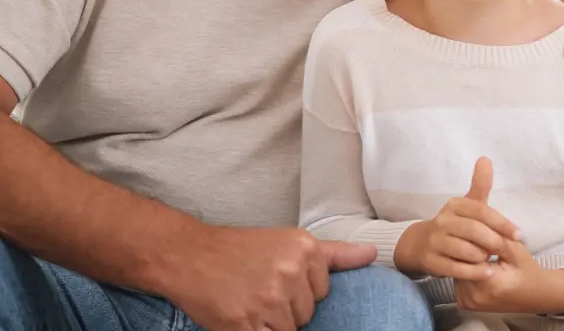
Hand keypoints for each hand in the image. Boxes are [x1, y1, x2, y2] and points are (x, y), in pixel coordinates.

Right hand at [165, 225, 375, 330]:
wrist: (191, 255)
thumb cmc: (242, 250)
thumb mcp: (290, 242)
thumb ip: (334, 254)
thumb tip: (373, 254)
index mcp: (305, 250)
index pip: (321, 292)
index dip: (300, 290)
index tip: (277, 277)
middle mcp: (291, 271)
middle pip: (307, 313)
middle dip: (287, 308)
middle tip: (260, 289)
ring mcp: (269, 299)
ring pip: (290, 330)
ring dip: (271, 324)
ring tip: (250, 301)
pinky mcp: (246, 323)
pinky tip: (245, 317)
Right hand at [394, 157, 520, 280]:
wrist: (421, 244)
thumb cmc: (454, 224)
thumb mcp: (467, 204)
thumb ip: (480, 185)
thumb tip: (486, 158)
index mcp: (454, 205)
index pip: (482, 211)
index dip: (502, 223)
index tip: (518, 235)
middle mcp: (442, 221)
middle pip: (475, 232)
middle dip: (494, 241)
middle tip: (503, 249)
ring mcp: (435, 242)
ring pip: (467, 251)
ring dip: (483, 257)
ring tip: (491, 259)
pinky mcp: (431, 261)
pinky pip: (457, 269)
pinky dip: (474, 272)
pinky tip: (486, 272)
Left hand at [454, 239, 563, 315]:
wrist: (534, 295)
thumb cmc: (527, 271)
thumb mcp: (516, 249)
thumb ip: (496, 236)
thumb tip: (477, 219)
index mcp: (489, 284)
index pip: (468, 253)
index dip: (473, 240)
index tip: (480, 232)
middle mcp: (473, 297)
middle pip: (459, 262)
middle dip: (466, 248)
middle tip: (477, 240)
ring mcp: (468, 302)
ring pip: (456, 270)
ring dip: (463, 259)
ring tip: (476, 251)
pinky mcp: (465, 303)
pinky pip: (458, 280)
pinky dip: (464, 270)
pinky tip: (475, 264)